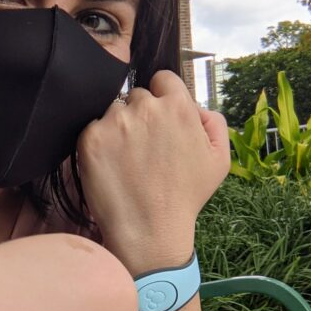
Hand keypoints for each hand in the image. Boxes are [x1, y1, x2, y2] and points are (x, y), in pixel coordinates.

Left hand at [77, 70, 229, 273]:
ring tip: (127, 162)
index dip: (161, 98)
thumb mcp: (219, 159)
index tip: (159, 121)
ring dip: (117, 129)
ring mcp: (115, 122)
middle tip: (143, 150)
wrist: (150, 231)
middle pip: (136, 97)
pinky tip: (111, 168)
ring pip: (113, 112)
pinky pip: (93, 129)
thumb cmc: (185, 198)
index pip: (162, 79)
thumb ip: (213, 122)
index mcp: (178, 107)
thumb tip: (195, 106)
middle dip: (139, 116)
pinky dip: (99, 145)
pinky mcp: (90, 138)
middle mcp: (145, 108)